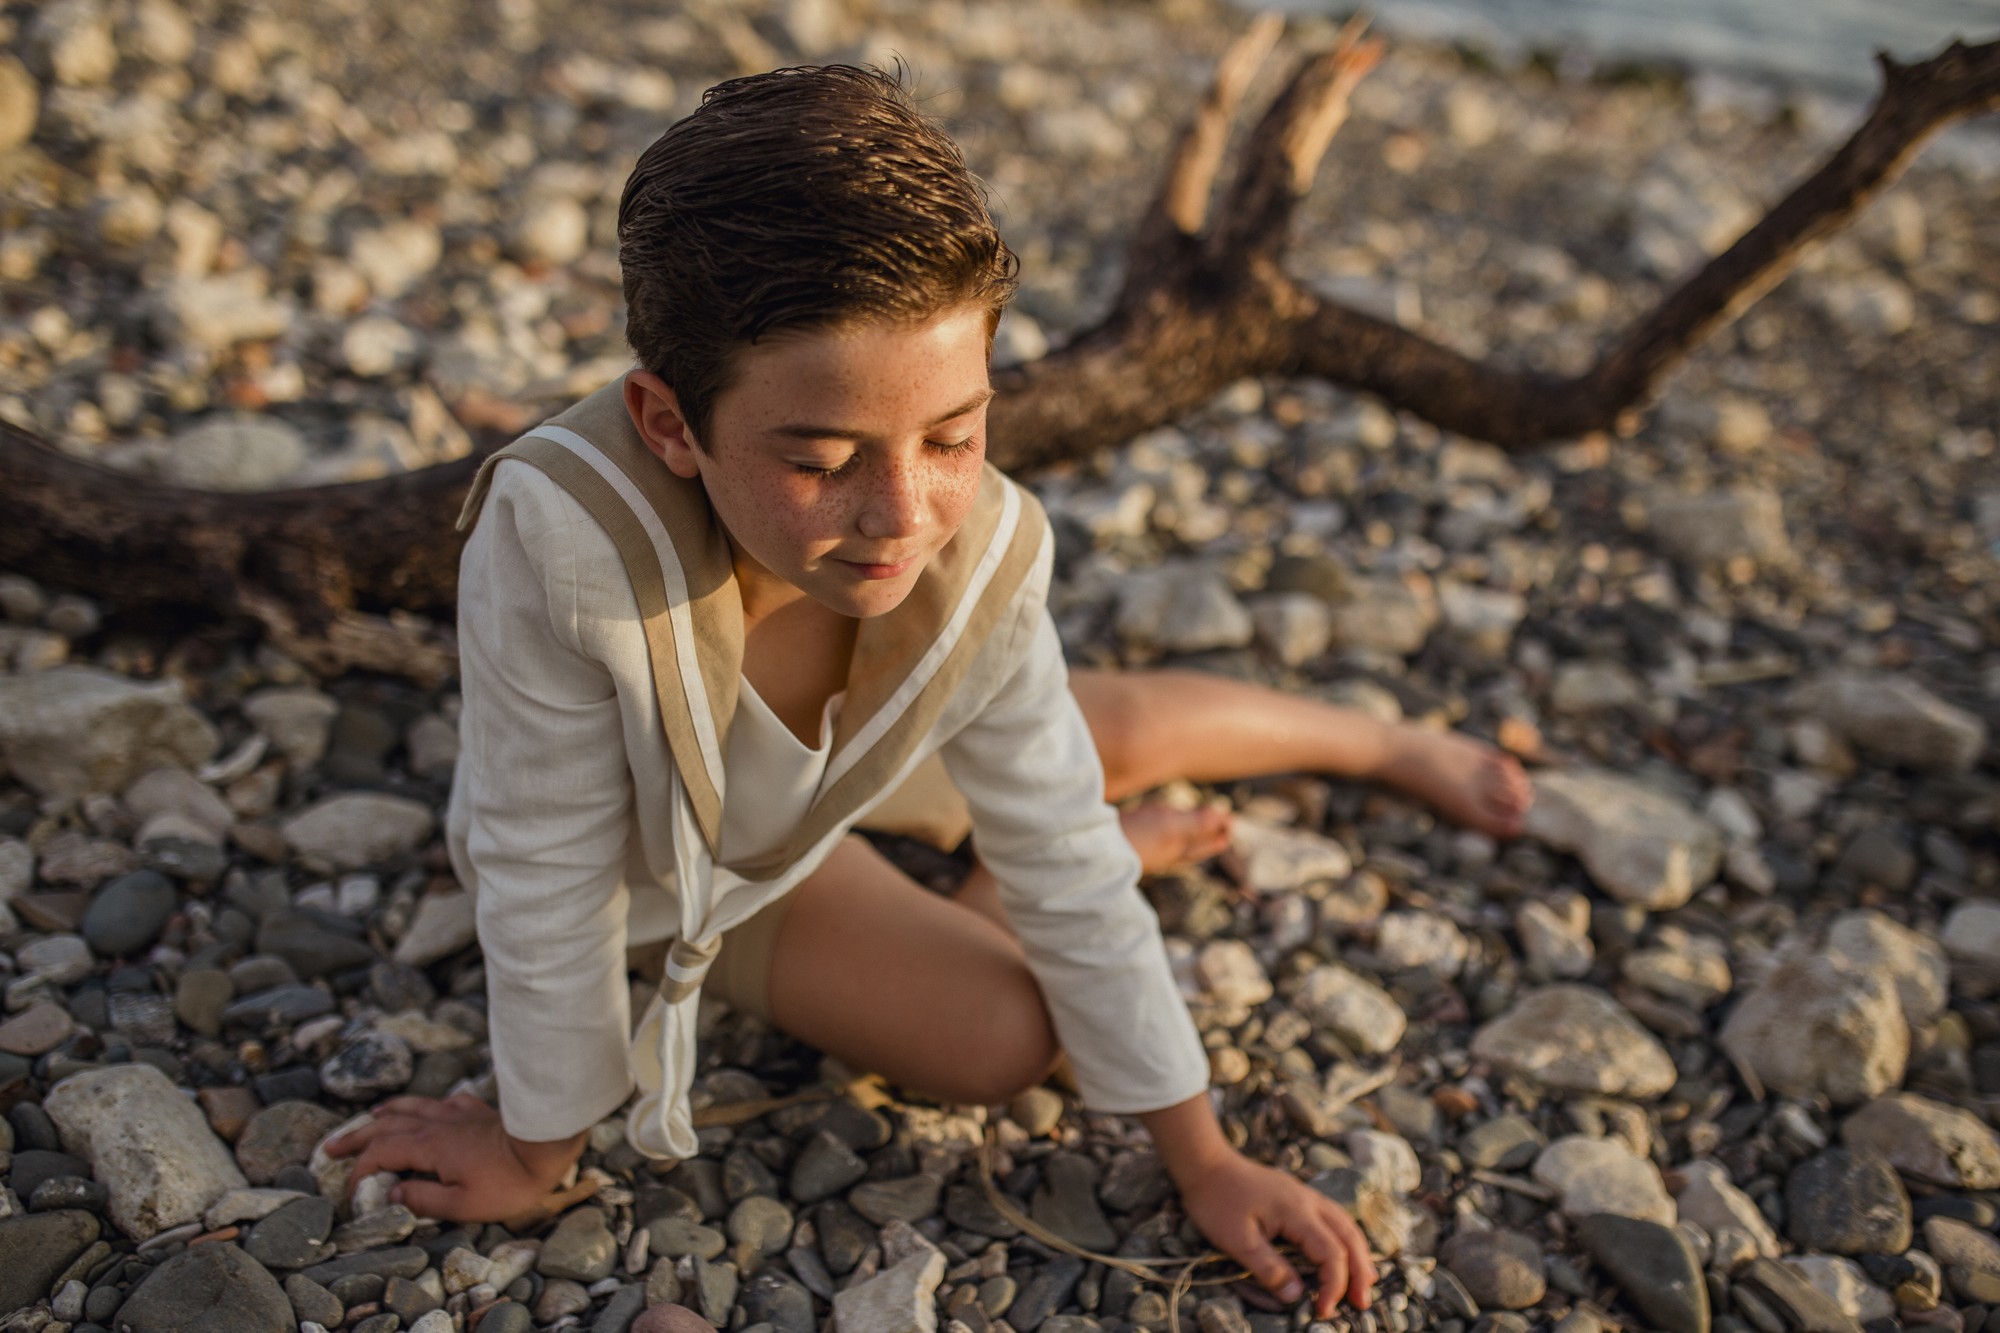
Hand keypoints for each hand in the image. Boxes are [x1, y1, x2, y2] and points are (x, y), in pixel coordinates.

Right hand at [322, 1093, 587, 1223]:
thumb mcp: (464, 1205)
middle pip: (387, 1125)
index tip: (350, 1191)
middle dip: (357, 1136)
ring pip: (412, 1106)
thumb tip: (392, 1192)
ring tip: (371, 1118)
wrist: (549, 1146)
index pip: (380, 1153)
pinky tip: (428, 1108)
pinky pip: (442, 1102)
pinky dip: (424, 1104)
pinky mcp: (477, 1110)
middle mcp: (438, 1124)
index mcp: (429, 1147)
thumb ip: (423, 1200)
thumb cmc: (510, 1181)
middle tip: (332, 1146)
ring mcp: (457, 1113)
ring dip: (386, 1113)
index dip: (359, 1171)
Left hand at [1176, 1151, 1376, 1315]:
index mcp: (1298, 1212)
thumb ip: (1269, 1269)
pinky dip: (1345, 1238)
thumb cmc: (1217, 1201)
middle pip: (1349, 1237)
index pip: (1331, 1254)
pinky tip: (1343, 1249)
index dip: (1333, 1286)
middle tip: (1363, 1303)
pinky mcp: (1297, 1195)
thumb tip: (1297, 1296)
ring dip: (1358, 1253)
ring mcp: (1305, 1195)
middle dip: (1359, 1272)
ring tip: (1364, 1281)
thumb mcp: (1237, 1241)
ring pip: (1345, 1224)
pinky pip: (1333, 1217)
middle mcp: (1309, 1201)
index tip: (1323, 1310)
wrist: (1205, 1163)